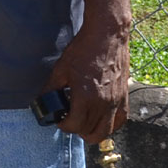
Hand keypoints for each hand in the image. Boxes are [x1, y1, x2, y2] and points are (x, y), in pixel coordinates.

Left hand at [45, 19, 129, 145]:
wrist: (107, 36)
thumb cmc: (84, 50)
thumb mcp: (61, 69)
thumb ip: (51, 88)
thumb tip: (43, 100)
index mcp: (86, 97)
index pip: (75, 126)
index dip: (64, 126)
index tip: (59, 119)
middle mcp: (103, 103)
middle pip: (90, 132)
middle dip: (76, 129)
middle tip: (69, 120)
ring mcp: (116, 101)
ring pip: (106, 131)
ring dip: (93, 132)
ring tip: (84, 123)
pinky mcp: (124, 96)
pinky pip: (120, 120)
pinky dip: (111, 125)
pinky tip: (102, 120)